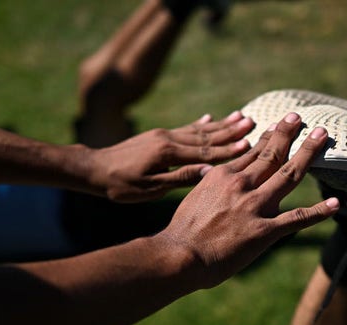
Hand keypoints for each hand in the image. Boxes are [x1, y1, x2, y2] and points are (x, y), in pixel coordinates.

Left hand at [88, 111, 253, 201]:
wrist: (92, 169)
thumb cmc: (120, 185)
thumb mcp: (150, 188)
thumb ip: (180, 178)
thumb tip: (210, 173)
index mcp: (168, 154)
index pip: (206, 152)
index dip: (229, 150)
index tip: (250, 144)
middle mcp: (168, 139)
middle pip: (206, 136)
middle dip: (232, 131)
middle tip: (254, 122)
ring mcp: (162, 135)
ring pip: (198, 130)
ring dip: (221, 124)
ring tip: (241, 115)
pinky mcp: (156, 136)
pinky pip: (183, 128)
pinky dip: (199, 123)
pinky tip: (210, 117)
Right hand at [157, 112, 339, 288]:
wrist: (180, 255)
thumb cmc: (182, 231)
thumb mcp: (193, 198)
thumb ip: (208, 185)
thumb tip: (211, 174)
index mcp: (222, 176)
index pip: (251, 152)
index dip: (268, 138)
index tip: (279, 127)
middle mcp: (241, 185)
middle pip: (272, 154)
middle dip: (289, 134)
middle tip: (302, 119)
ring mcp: (255, 207)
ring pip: (289, 175)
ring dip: (308, 154)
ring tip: (322, 137)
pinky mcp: (264, 231)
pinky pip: (297, 218)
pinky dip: (318, 211)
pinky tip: (335, 204)